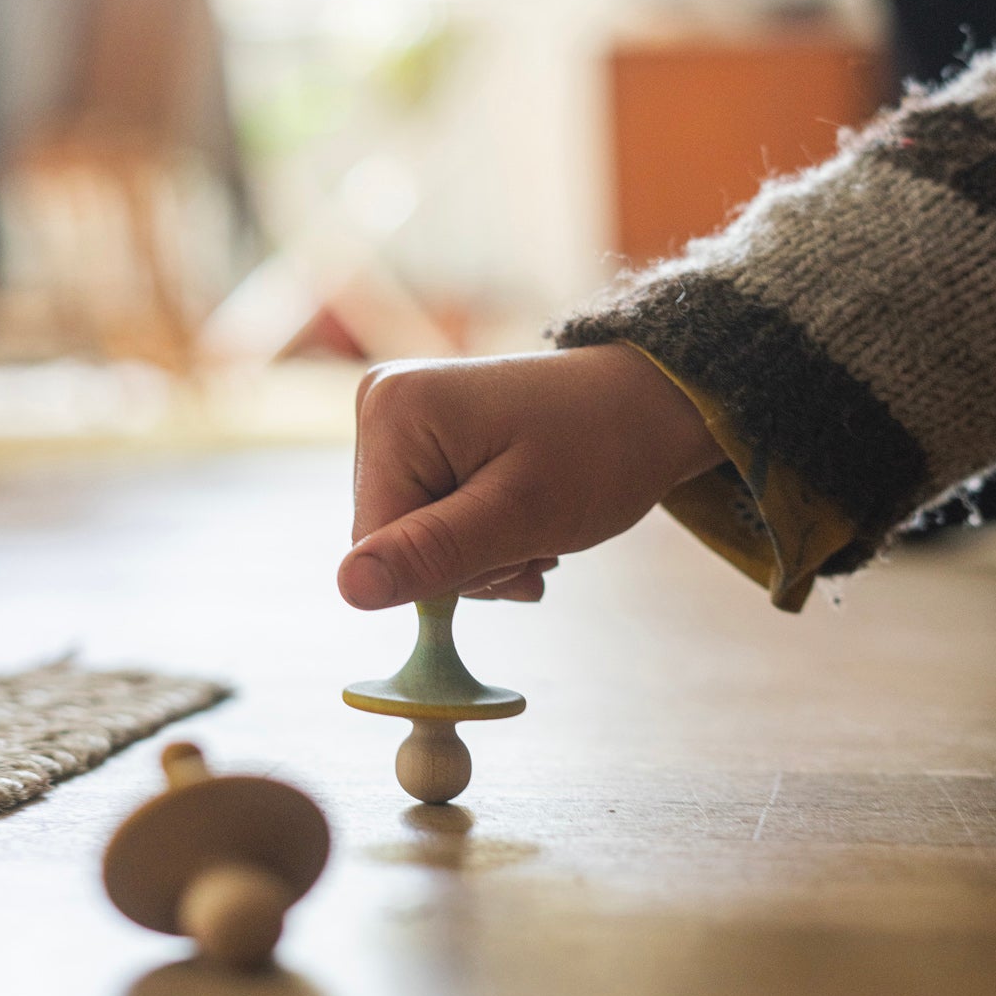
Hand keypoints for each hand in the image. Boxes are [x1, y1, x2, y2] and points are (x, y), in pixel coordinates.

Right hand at [337, 344, 723, 608]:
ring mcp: (398, 422)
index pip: (376, 545)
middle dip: (465, 564)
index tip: (516, 548)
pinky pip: (425, 523)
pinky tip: (522, 520)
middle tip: (534, 542)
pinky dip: (478, 540)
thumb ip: (432, 554)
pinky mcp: (418, 441)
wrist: (648, 407)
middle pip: (389, 542)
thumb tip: (347, 590)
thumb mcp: (521, 516)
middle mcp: (380, 405)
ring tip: (536, 527)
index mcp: (393, 412)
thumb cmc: (600, 451)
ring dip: (479, 557)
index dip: (445, 570)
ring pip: (410, 542)